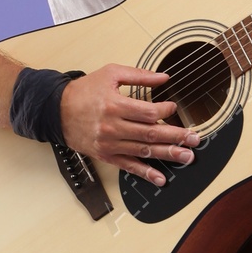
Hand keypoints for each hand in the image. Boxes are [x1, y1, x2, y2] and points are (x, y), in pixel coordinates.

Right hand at [59, 65, 192, 186]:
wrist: (56, 110)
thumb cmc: (83, 91)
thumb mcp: (110, 74)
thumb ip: (139, 76)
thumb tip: (164, 77)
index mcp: (115, 105)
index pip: (147, 112)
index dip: (165, 111)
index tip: (174, 109)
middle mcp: (113, 127)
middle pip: (150, 134)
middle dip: (176, 137)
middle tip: (195, 139)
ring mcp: (109, 143)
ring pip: (143, 150)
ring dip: (167, 155)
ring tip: (187, 157)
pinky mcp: (106, 155)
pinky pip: (128, 166)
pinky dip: (145, 173)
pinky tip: (160, 178)